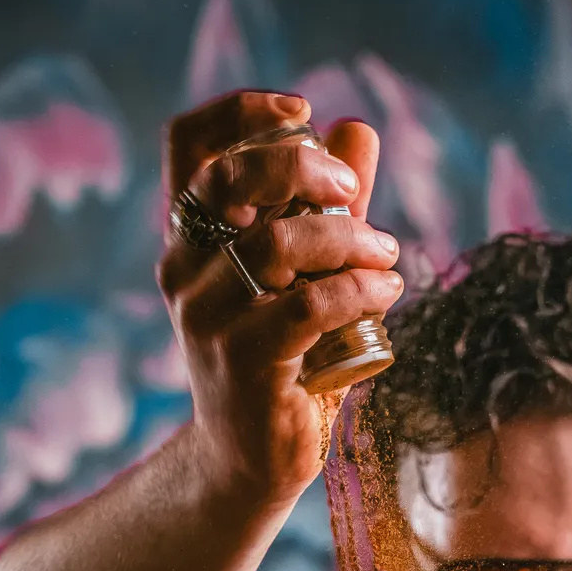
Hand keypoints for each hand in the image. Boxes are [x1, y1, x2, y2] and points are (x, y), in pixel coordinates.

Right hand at [161, 87, 400, 511]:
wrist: (251, 460)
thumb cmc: (279, 359)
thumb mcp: (304, 271)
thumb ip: (327, 204)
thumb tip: (357, 127)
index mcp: (187, 237)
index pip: (187, 144)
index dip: (240, 110)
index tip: (300, 113)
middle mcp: (183, 270)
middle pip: (232, 177)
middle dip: (304, 167)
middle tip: (353, 191)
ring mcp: (207, 318)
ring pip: (278, 243)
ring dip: (349, 240)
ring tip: (388, 257)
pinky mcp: (243, 364)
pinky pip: (308, 306)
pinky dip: (359, 290)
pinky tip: (387, 291)